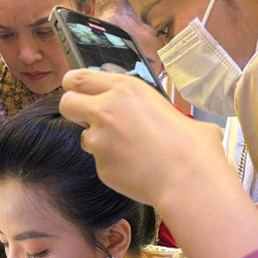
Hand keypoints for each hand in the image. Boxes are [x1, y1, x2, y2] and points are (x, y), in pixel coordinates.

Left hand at [60, 69, 224, 209]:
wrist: (188, 179)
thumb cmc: (191, 144)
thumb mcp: (172, 110)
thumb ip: (153, 109)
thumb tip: (167, 120)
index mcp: (125, 89)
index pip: (78, 78)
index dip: (76, 86)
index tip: (80, 92)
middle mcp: (105, 110)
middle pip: (67, 103)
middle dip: (75, 111)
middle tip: (91, 120)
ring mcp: (99, 140)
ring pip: (84, 137)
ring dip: (100, 142)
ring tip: (128, 150)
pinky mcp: (100, 167)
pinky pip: (100, 163)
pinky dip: (113, 165)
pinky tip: (135, 168)